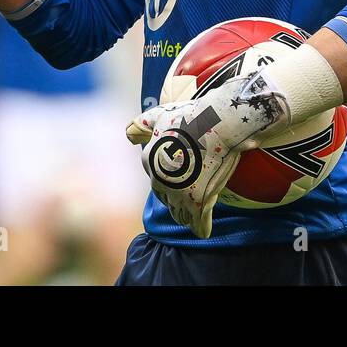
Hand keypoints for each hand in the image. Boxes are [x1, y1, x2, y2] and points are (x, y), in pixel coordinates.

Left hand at [126, 71, 291, 238]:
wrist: (218, 123)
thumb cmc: (190, 116)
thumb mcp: (159, 115)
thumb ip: (141, 126)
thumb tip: (128, 136)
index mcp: (149, 161)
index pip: (156, 179)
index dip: (169, 179)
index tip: (182, 177)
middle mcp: (160, 181)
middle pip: (166, 198)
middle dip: (176, 197)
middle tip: (191, 193)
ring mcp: (179, 193)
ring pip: (179, 213)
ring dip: (186, 213)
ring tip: (196, 211)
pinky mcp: (198, 203)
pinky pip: (197, 224)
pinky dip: (200, 227)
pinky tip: (204, 230)